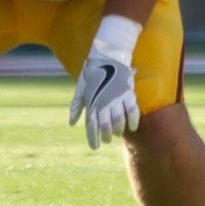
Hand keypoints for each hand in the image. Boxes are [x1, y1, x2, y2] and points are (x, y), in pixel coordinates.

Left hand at [69, 15, 142, 148]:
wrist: (108, 57)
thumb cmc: (92, 74)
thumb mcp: (81, 89)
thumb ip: (76, 106)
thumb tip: (72, 123)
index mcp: (92, 102)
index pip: (91, 125)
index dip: (93, 138)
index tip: (94, 147)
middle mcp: (104, 103)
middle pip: (105, 126)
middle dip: (106, 136)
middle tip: (106, 140)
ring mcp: (116, 99)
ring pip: (119, 121)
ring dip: (118, 131)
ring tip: (117, 134)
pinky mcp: (128, 94)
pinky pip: (132, 111)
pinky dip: (133, 122)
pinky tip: (132, 128)